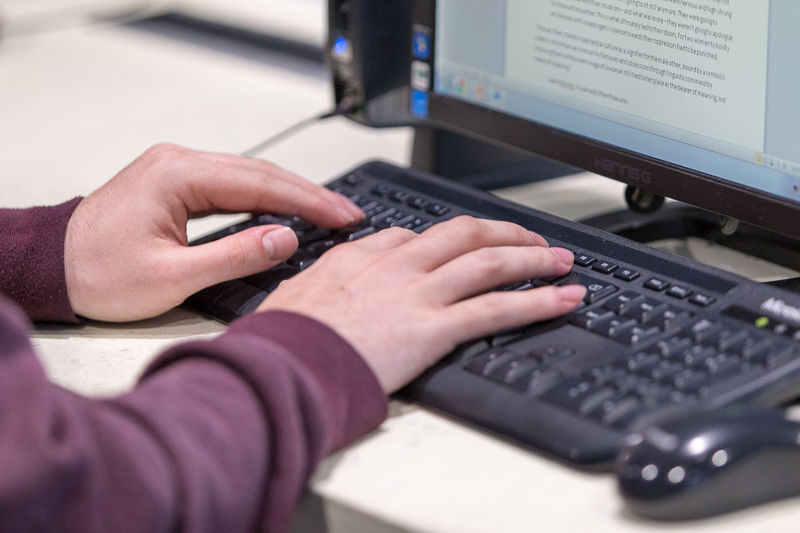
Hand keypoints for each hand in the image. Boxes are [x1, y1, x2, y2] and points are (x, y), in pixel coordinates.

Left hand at [64, 144, 362, 321]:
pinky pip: (232, 184)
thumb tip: (286, 238)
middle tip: (348, 214)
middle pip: (261, 172)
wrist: (54, 269)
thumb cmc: (98, 274)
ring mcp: (176, 169)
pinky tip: (286, 209)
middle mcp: (178, 162)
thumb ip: (236, 255)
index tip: (343, 215)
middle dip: (309, 194)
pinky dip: (264, 196)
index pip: (261, 183)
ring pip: (249, 176)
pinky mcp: (175, 182)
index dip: (309, 201)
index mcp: (177, 176)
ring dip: (290, 194)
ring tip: (329, 212)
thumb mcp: (173, 276)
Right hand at [257, 216, 586, 392]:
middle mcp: (395, 266)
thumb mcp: (293, 300)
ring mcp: (417, 293)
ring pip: (488, 262)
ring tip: (559, 261)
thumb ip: (318, 290)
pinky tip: (562, 299)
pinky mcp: (433, 327)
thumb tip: (317, 296)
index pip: (414, 236)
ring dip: (531, 258)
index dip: (449, 239)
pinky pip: (496, 307)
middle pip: (462, 234)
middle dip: (503, 232)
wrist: (281, 365)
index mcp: (359, 257)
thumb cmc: (282, 341)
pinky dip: (536, 301)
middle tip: (528, 238)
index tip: (464, 245)